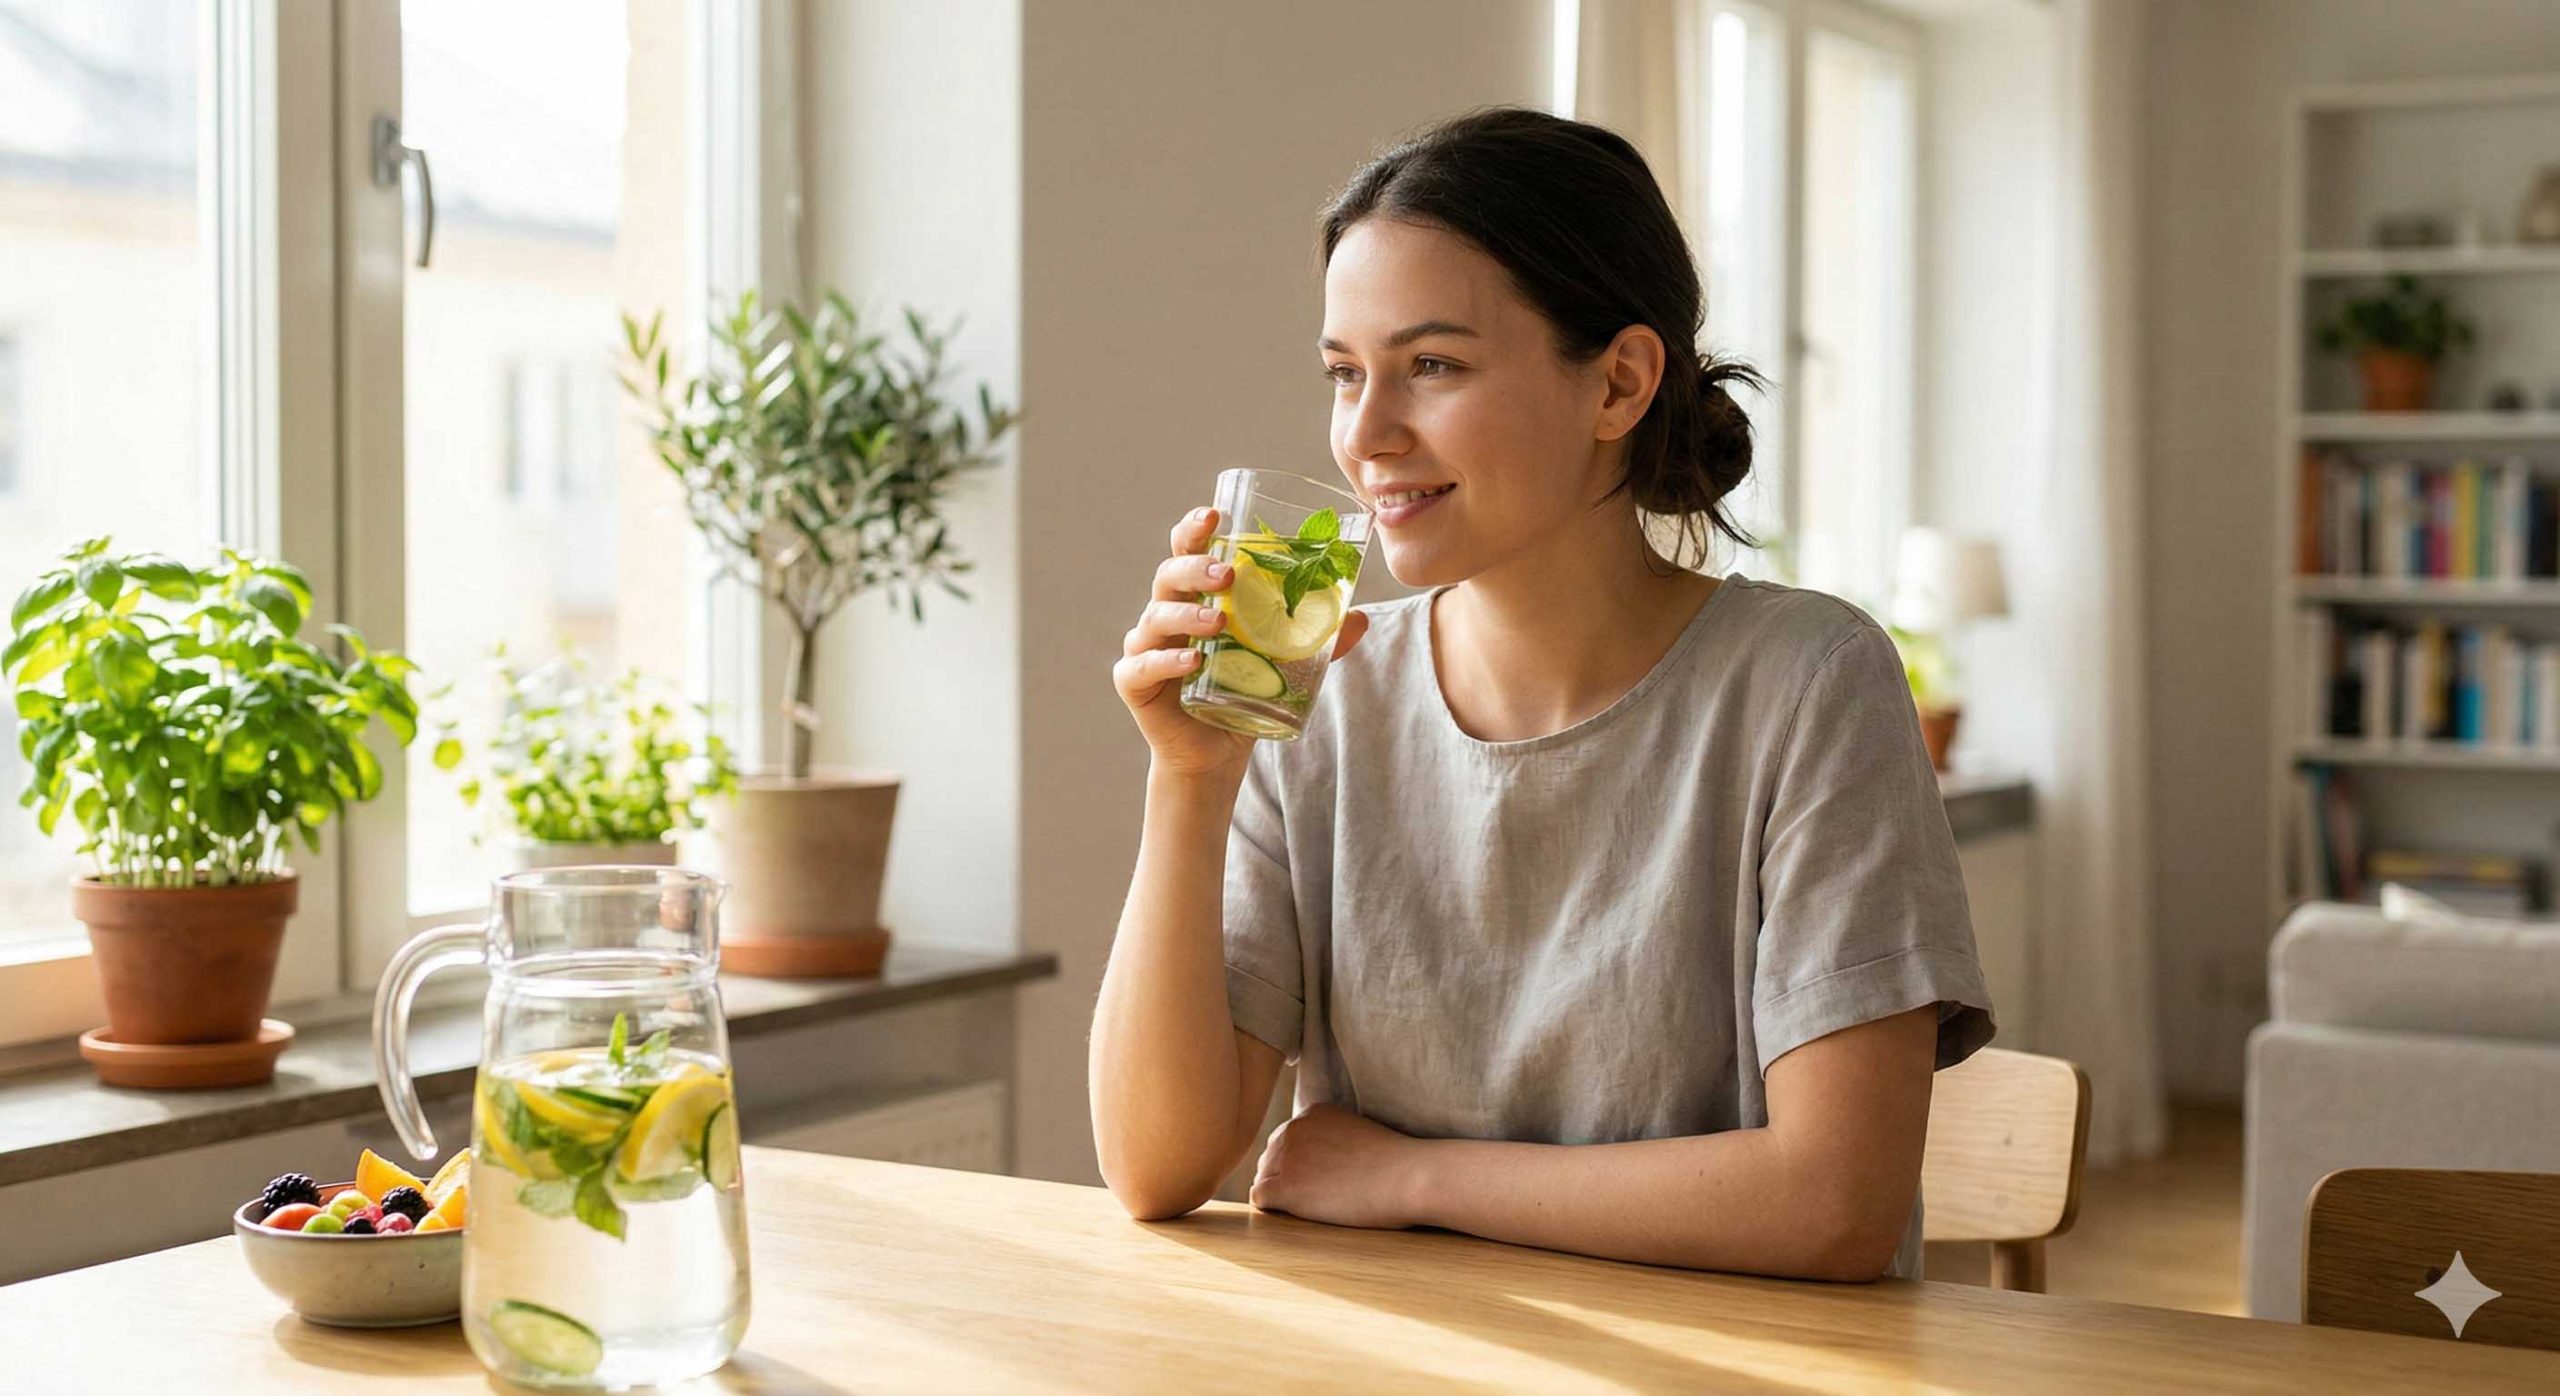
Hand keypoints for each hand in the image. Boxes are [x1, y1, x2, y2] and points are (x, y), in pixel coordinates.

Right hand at [1113, 507, 1368, 781]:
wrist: (1216, 750)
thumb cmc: (1243, 692)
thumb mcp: (1284, 662)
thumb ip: (1316, 640)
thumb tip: (1361, 618)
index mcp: (1196, 596)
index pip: (1188, 551)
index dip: (1194, 530)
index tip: (1213, 515)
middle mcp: (1167, 613)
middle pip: (1169, 575)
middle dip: (1196, 568)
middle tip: (1229, 575)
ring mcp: (1146, 646)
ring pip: (1156, 616)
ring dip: (1187, 613)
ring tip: (1219, 620)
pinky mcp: (1134, 683)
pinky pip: (1141, 665)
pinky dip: (1165, 660)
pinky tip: (1191, 660)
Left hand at [1249, 1103, 1427, 1230]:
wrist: (1406, 1177)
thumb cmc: (1394, 1164)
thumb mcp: (1358, 1134)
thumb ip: (1333, 1139)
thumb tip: (1321, 1165)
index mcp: (1312, 1113)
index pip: (1288, 1139)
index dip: (1301, 1163)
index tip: (1322, 1177)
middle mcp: (1293, 1128)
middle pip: (1271, 1157)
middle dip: (1286, 1176)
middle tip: (1317, 1196)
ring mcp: (1287, 1157)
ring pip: (1264, 1177)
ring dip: (1281, 1193)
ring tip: (1312, 1206)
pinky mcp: (1286, 1186)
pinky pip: (1260, 1198)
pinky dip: (1273, 1208)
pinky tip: (1296, 1214)